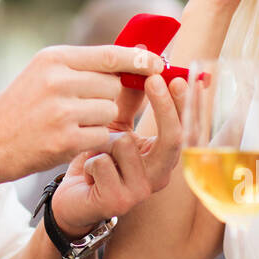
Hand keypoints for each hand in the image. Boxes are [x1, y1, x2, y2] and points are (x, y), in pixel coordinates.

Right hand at [0, 44, 161, 183]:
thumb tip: (137, 57)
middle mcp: (58, 80)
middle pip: (114, 87)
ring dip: (100, 122)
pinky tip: (73, 141)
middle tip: (87, 109)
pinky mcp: (64, 139)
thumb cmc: (20, 108)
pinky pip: (102, 136)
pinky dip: (95, 141)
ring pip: (110, 112)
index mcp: (54, 58)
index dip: (139, 59)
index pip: (110, 54)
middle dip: (109, 100)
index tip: (159, 63)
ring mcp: (61, 110)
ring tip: (72, 125)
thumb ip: (84, 66)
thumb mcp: (44, 73)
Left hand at [50, 74, 187, 236]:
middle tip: (153, 79)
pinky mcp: (118, 201)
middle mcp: (159, 175)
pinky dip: (89, 158)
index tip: (176, 76)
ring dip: (105, 139)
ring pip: (127, 145)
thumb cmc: (99, 157)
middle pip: (172, 139)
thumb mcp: (115, 124)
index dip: (184, 102)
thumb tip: (141, 58)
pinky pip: (103, 162)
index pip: (184, 128)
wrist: (74, 198)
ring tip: (96, 149)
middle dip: (164, 107)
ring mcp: (140, 191)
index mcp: (162, 156)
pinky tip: (87, 171)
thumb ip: (129, 97)